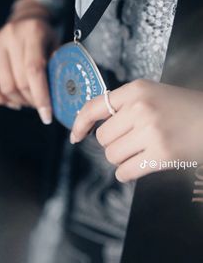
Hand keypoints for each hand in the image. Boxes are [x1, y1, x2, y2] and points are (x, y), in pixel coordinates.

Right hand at [0, 0, 58, 123]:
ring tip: (29, 101)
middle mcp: (11, 35)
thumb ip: (58, 67)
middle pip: (20, 82)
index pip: (35, 70)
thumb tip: (60, 96)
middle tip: (41, 106)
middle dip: (33, 101)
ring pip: (5, 86)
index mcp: (33, 32)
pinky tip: (10, 101)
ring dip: (19, 101)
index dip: (41, 97)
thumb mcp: (57, 45)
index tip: (47, 116)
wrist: (27, 18)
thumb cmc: (45, 35)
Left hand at [70, 80, 202, 181]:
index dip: (80, 122)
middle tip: (132, 141)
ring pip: (112, 155)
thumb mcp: (154, 94)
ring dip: (122, 158)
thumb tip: (93, 123)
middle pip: (103, 137)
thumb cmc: (184, 108)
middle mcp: (140, 108)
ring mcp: (150, 132)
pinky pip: (125, 171)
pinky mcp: (161, 155)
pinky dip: (127, 173)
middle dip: (114, 143)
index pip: (95, 106)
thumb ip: (126, 104)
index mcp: (137, 90)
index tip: (76, 135)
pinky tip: (140, 165)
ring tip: (140, 151)